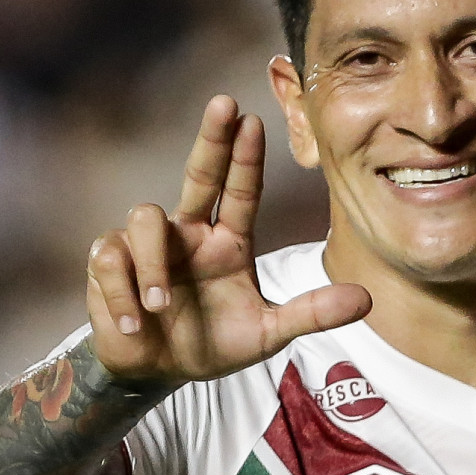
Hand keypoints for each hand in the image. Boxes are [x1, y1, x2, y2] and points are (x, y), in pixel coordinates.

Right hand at [86, 94, 369, 386]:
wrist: (158, 371)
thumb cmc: (211, 344)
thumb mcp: (266, 333)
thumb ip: (311, 313)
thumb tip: (366, 298)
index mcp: (226, 242)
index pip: (240, 192)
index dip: (246, 158)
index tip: (254, 120)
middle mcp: (189, 232)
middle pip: (198, 174)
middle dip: (210, 140)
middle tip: (223, 103)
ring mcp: (147, 244)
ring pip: (146, 219)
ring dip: (153, 265)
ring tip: (161, 307)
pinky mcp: (109, 262)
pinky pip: (111, 259)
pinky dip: (123, 293)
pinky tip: (135, 323)